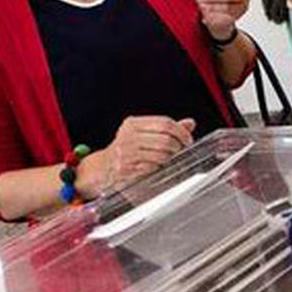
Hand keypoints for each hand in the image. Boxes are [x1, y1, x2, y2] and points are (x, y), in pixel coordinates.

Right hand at [80, 116, 197, 195]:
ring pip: (161, 155)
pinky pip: (153, 168)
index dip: (181, 132)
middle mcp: (128, 136)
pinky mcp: (127, 168)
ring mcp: (127, 153)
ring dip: (170, 159)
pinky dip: (159, 169)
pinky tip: (156, 167)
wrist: (101, 168)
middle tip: (179, 152)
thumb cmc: (126, 150)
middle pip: (166, 140)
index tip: (188, 140)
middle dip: (178, 148)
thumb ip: (166, 129)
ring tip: (167, 160)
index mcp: (133, 124)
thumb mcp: (143, 134)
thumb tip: (190, 123)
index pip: (165, 123)